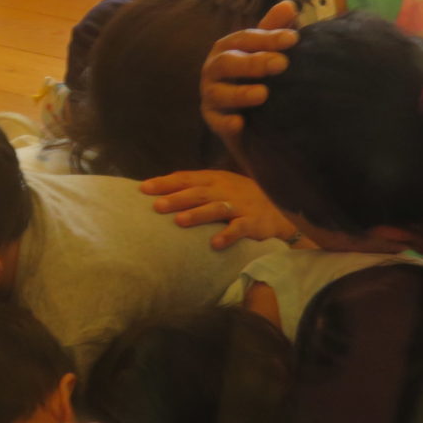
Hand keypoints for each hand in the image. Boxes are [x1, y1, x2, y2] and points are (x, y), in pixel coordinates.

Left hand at [141, 170, 296, 250]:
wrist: (280, 206)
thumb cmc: (241, 196)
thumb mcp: (220, 184)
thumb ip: (196, 186)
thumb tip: (162, 191)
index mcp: (214, 179)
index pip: (186, 178)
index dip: (165, 183)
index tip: (143, 189)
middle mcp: (225, 190)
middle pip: (197, 193)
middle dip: (176, 199)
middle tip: (156, 206)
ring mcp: (239, 205)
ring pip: (216, 209)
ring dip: (197, 215)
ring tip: (179, 222)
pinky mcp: (253, 222)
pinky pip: (239, 228)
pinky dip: (227, 235)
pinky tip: (214, 244)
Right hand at [199, 1, 298, 145]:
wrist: (249, 118)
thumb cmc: (257, 75)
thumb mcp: (267, 52)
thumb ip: (275, 29)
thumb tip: (290, 4)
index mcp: (230, 47)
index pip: (246, 38)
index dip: (268, 37)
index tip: (293, 39)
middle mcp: (215, 68)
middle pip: (228, 62)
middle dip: (253, 62)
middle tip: (281, 64)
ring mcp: (211, 94)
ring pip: (219, 92)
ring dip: (240, 93)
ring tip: (263, 94)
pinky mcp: (212, 120)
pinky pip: (215, 122)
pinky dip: (226, 123)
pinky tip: (240, 123)